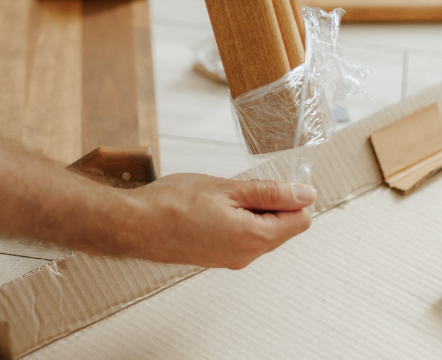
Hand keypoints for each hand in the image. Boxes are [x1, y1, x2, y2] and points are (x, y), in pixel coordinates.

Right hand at [121, 173, 315, 268]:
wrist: (135, 225)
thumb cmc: (174, 203)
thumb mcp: (227, 189)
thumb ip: (270, 193)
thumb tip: (306, 195)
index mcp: (254, 238)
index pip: (301, 220)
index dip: (291, 196)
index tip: (268, 182)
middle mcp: (246, 256)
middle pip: (283, 227)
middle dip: (271, 203)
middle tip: (238, 188)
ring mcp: (231, 259)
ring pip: (262, 231)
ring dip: (252, 210)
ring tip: (221, 197)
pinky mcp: (217, 258)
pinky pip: (242, 237)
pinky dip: (237, 220)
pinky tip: (213, 208)